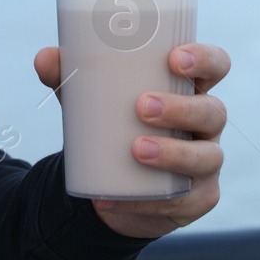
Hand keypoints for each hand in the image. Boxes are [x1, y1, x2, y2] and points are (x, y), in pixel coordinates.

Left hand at [32, 42, 228, 238]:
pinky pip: (185, 201)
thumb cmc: (113, 123)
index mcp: (189, 88)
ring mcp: (206, 161)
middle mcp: (206, 123)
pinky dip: (146, 201)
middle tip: (142, 107)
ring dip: (173, 153)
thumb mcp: (91, 99)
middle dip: (181, 108)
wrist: (114, 184)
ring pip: (206, 157)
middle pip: (213, 111)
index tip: (174, 59)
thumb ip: (69, 76)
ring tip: (136, 150)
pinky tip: (115, 198)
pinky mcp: (198, 199)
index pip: (215, 66)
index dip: (204, 59)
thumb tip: (45, 58)